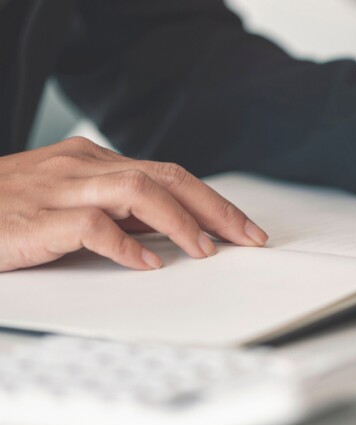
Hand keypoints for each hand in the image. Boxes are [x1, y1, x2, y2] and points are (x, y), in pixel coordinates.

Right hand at [0, 137, 267, 271]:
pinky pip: (94, 225)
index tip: (242, 226)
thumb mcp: (61, 203)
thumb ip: (111, 210)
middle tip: (248, 237)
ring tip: (207, 251)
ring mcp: (59, 188)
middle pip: (167, 175)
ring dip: (182, 221)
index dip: (211, 200)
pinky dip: (126, 245)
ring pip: (140, 190)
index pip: (168, 172)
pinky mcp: (37, 216)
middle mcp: (81, 166)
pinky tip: (147, 265)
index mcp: (91, 160)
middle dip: (215, 207)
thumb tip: (167, 231)